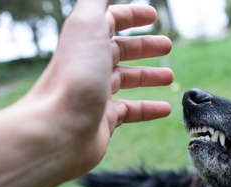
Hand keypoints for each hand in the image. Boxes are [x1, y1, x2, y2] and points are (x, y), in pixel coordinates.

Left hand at [23, 0, 173, 178]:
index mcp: (86, 40)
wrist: (60, 128)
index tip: (153, 16)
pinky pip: (131, 111)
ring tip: (170, 77)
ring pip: (127, 80)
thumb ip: (97, 1)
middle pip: (121, 50)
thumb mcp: (87, 25)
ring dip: (149, 76)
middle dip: (145, 46)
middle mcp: (90, 65)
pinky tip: (165, 109)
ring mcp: (97, 93)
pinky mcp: (105, 119)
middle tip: (168, 46)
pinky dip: (149, 109)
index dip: (131, 15)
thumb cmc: (75, 76)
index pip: (110, 21)